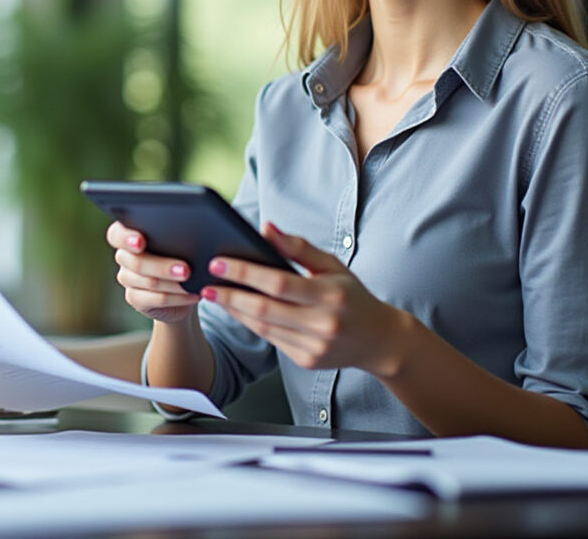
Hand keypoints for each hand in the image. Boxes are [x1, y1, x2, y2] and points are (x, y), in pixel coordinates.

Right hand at [107, 221, 201, 323]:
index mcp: (129, 236)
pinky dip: (177, 298)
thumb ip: (175, 238)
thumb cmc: (181, 257)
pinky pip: (156, 299)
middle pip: (136, 262)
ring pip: (149, 282)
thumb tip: (191, 237)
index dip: (126, 238)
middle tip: (185, 270)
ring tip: (192, 284)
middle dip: (163, 266)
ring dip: (174, 284)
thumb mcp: (178, 244)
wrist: (181, 288)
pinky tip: (191, 295)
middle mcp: (124, 257)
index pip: (116, 234)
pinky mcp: (134, 298)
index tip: (141, 242)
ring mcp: (127, 278)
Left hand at [200, 223, 405, 373]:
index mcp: (330, 295)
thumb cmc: (353, 297)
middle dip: (231, 295)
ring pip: (264, 327)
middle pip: (264, 309)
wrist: (380, 340)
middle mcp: (322, 324)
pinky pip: (271, 340)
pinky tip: (236, 310)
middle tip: (206, 283)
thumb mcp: (333, 266)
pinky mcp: (307, 361)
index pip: (277, 283)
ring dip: (235, 311)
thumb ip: (298, 247)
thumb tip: (265, 227)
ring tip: (215, 295)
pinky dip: (251, 324)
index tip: (218, 263)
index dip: (244, 273)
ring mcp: (314, 346)